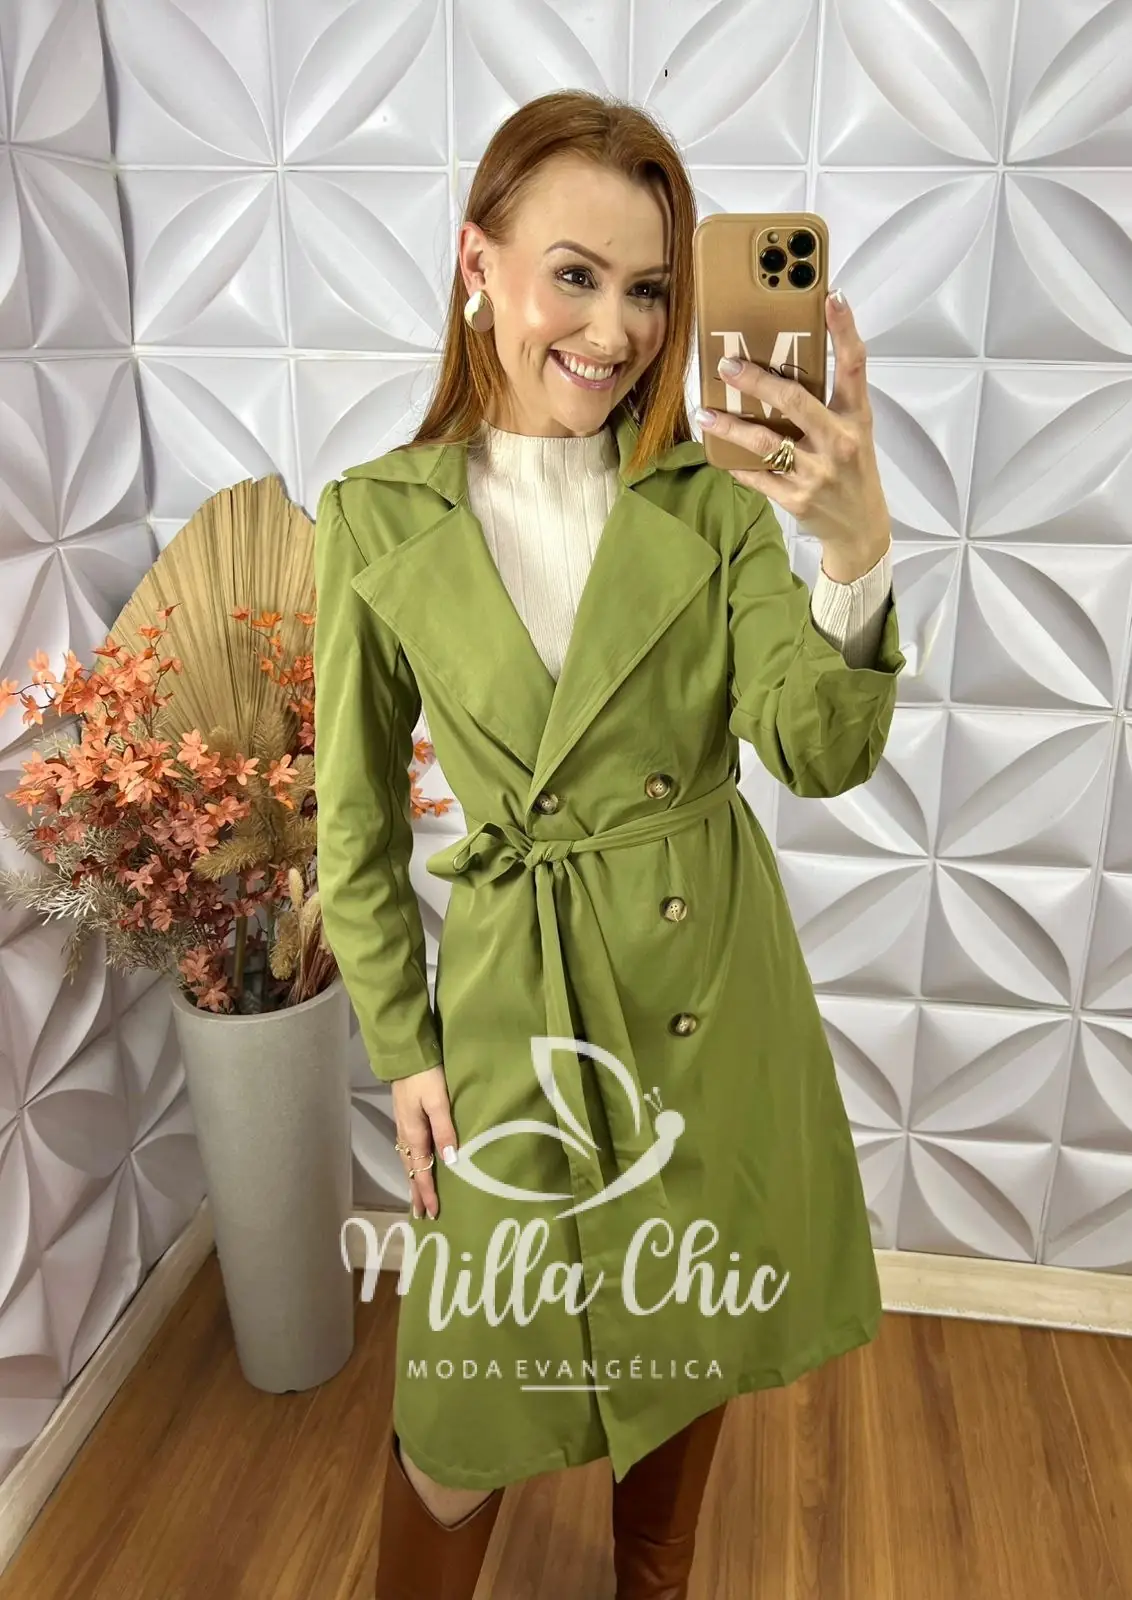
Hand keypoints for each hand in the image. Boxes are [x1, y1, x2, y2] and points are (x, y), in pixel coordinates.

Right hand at [393, 1064, 459, 1220]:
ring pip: (408, 1161)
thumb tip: (450, 1161)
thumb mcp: (438, 1102)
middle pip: (411, 1170)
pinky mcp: (406, 1118)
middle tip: (421, 1215)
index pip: (421, 1171)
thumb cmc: (426, 1077)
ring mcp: (404, 1126)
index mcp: (414, 1134)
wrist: (407, 1055)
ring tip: (418, 1196)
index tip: (432, 1213)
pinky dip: (413, 1164)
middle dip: (416, 1192)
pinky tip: (417, 1165)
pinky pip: (409, 1150)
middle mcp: (406, 1134)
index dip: (427, 1193)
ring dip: (413, 1180)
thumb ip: (444, 1130)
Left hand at [696, 290, 891, 575]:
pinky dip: (735, 463)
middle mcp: (839, 441)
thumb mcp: (853, 431)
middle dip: (757, 381)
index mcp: (856, 417)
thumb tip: (779, 371)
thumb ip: (826, 402)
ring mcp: (817, 472)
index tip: (831, 297)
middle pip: (795, 401)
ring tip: (706, 413)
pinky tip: (717, 451)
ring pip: (765, 442)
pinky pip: (757, 476)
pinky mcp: (796, 498)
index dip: (845, 330)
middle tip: (727, 366)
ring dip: (731, 426)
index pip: (854, 366)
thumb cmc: (853, 470)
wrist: (861, 528)